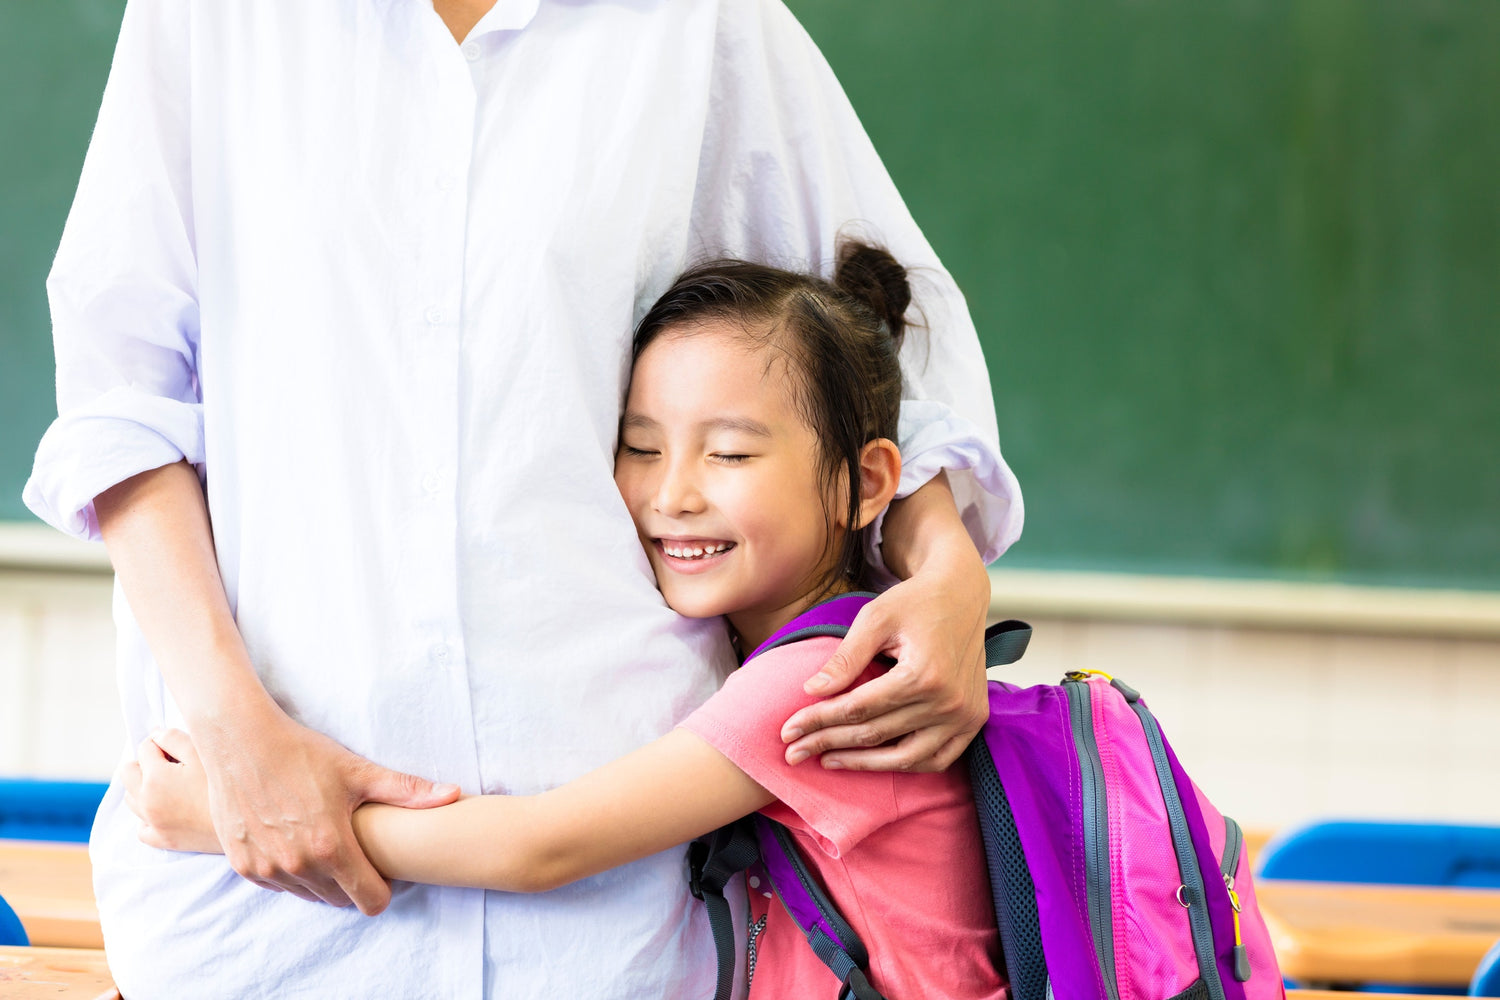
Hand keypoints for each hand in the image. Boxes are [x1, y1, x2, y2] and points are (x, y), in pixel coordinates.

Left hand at [121, 729, 221, 853]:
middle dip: (144, 762)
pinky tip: (165, 809)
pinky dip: (147, 816)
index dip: (160, 741)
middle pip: (128, 772)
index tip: (176, 746)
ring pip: (131, 798)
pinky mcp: (162, 840)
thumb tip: (156, 734)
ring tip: (169, 783)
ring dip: (142, 786)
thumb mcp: (202, 754)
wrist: (242, 823)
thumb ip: (174, 738)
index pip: (144, 747)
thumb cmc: (224, 786)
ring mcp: (153, 823)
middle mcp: (146, 801)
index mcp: (155, 777)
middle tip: (169, 762)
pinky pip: (141, 826)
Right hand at [191, 708, 459, 914]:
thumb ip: (407, 791)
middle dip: (354, 884)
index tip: (384, 869)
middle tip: (357, 851)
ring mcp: (267, 869)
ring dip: (323, 880)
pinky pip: (280, 886)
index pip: (369, 901)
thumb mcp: (357, 770)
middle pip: (340, 901)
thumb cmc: (302, 752)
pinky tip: (297, 842)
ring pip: (309, 896)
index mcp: (331, 848)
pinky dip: (292, 873)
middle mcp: (297, 866)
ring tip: (327, 843)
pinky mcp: (242, 866)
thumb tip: (454, 795)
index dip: (383, 889)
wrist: (240, 741)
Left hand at [779, 553, 990, 772]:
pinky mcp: (973, 720)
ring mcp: (965, 715)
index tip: (787, 731)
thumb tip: (812, 691)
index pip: (858, 708)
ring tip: (827, 761)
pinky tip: (873, 761)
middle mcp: (948, 701)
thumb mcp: (874, 618)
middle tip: (793, 752)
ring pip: (905, 758)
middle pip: (876, 734)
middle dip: (828, 743)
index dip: (818, 721)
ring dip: (862, 764)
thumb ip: (845, 658)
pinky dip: (904, 765)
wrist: (961, 593)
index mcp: (924, 674)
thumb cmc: (914, 601)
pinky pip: (936, 759)